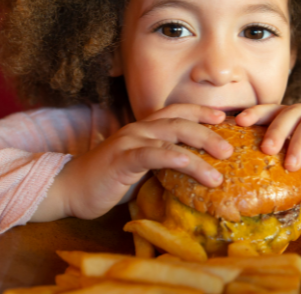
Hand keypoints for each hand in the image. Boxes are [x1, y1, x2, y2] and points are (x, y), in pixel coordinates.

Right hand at [31, 105, 231, 221]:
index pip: (177, 112)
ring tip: (221, 163)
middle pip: (181, 121)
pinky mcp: (122, 159)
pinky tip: (192, 165)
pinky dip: (175, 157)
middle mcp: (138, 129)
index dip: (201, 111)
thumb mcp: (140, 170)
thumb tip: (192, 171)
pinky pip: (153, 154)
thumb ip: (162, 164)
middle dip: (209, 131)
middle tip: (231, 148)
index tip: (225, 117)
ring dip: (200, 146)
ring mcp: (130, 141)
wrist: (69, 189)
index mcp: (144, 129)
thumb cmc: (107, 181)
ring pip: (171, 136)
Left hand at [235, 98, 300, 202]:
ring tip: (293, 164)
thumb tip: (247, 174)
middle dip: (275, 131)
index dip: (256, 114)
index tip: (239, 123)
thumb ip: (279, 162)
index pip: (272, 110)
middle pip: (288, 113)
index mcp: (294, 117)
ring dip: (299, 142)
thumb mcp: (298, 164)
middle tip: (267, 149)